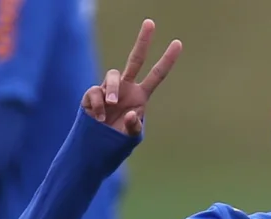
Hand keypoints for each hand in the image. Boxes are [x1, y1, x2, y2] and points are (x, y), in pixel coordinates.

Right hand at [81, 19, 181, 135]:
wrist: (98, 144)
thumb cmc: (119, 137)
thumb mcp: (131, 135)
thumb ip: (134, 126)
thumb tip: (131, 113)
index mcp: (141, 95)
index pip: (156, 74)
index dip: (167, 60)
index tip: (178, 43)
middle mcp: (127, 87)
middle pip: (135, 59)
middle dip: (143, 41)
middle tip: (151, 22)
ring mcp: (109, 88)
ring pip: (113, 74)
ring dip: (112, 89)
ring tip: (111, 104)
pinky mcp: (92, 94)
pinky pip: (95, 91)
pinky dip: (98, 104)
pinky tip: (99, 117)